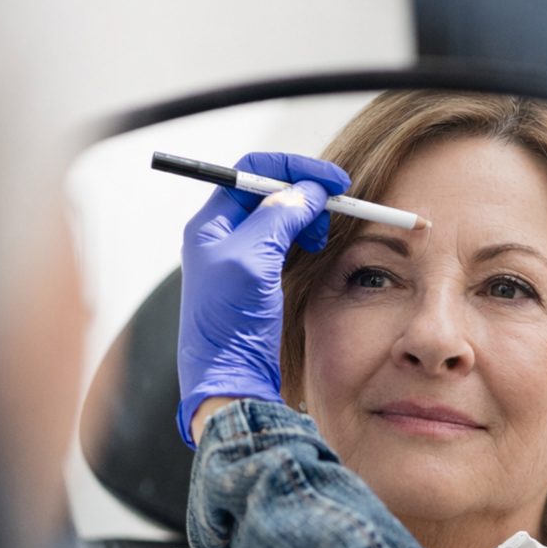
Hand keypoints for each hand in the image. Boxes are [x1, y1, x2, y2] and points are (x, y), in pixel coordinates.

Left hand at [176, 152, 349, 447]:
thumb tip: (305, 191)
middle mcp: (222, 236)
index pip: (251, 172)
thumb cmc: (229, 323)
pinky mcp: (257, 279)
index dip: (293, 169)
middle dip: (304, 194)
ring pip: (280, 217)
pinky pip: (284, 243)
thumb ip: (277, 217)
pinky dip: (304, 239)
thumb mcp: (252, 261)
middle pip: (268, 192)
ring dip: (307, 218)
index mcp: (211, 224)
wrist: (230, 379)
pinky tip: (316, 251)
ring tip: (323, 236)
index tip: (330, 180)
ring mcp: (240, 257)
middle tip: (335, 207)